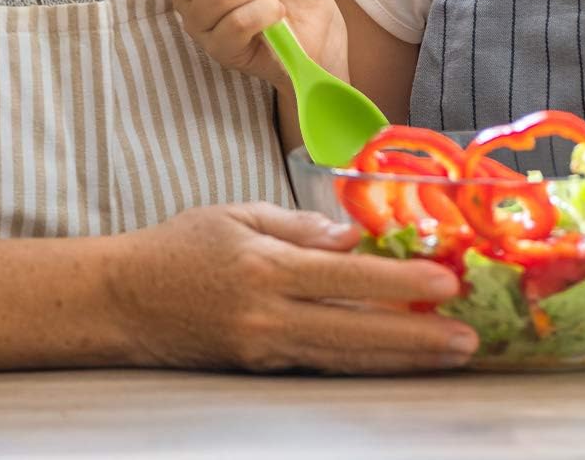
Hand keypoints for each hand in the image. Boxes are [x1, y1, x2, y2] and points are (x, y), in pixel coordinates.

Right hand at [105, 202, 478, 372]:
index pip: (347, 278)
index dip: (400, 282)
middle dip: (416, 338)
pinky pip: (320, 367)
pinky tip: (397, 361)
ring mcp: (263, 350)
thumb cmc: (179, 248)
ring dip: (400, 358)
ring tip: (448, 355)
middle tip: (467, 339)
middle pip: (356, 331)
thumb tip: (353, 237)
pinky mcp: (257, 369)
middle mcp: (268, 317)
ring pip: (345, 359)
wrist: (118, 303)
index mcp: (267, 268)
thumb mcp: (238, 214)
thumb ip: (300, 225)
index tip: (446, 283)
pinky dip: (363, 364)